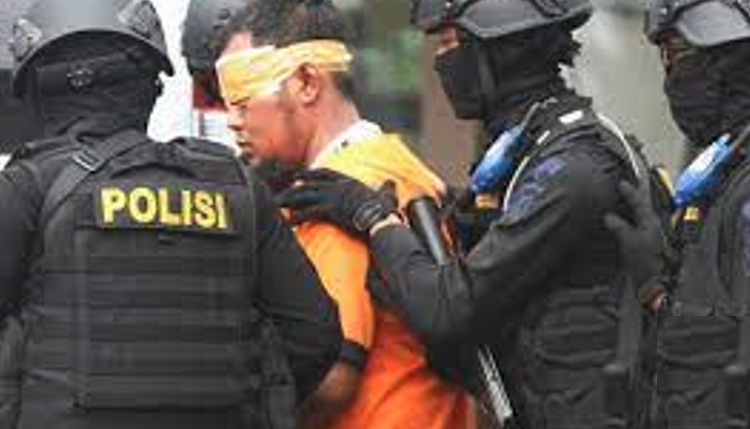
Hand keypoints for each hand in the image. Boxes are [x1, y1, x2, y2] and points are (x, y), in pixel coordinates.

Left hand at [277, 168, 398, 237]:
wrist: (383, 219)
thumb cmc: (386, 210)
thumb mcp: (387, 195)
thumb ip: (387, 188)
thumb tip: (392, 184)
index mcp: (348, 181)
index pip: (324, 173)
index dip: (309, 174)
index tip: (298, 176)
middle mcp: (338, 186)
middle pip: (310, 184)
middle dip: (293, 188)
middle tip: (282, 192)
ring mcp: (333, 197)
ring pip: (305, 195)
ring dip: (290, 200)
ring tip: (278, 205)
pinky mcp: (331, 210)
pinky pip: (309, 212)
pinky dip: (297, 216)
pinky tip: (288, 221)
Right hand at [604, 181, 668, 307]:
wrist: (653, 285)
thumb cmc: (646, 263)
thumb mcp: (629, 241)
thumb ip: (619, 226)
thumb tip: (609, 217)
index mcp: (650, 222)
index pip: (639, 201)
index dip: (629, 191)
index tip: (621, 183)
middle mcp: (651, 228)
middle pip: (641, 207)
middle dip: (632, 197)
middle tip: (622, 188)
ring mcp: (647, 238)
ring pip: (637, 218)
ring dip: (628, 210)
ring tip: (619, 203)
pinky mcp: (642, 247)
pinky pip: (633, 229)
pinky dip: (625, 223)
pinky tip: (618, 225)